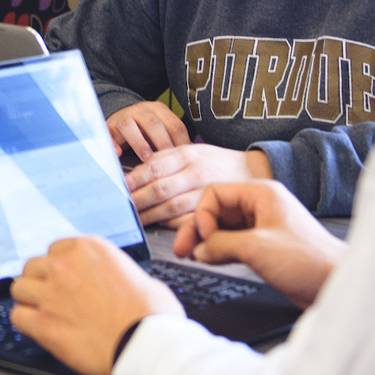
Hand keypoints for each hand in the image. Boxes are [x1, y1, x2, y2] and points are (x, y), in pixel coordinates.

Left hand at [10, 235, 182, 374]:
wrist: (147, 345)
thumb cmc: (151, 315)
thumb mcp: (140, 276)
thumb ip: (117, 272)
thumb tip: (117, 280)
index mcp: (89, 248)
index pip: (55, 249)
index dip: (59, 266)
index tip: (64, 279)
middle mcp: (65, 266)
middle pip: (33, 266)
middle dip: (41, 281)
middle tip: (52, 296)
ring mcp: (51, 294)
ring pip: (19, 288)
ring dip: (29, 299)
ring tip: (42, 312)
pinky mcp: (44, 324)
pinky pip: (17, 316)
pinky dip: (25, 323)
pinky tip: (37, 329)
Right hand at [106, 101, 190, 160]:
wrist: (119, 118)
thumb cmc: (146, 132)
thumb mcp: (162, 131)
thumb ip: (175, 141)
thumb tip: (196, 160)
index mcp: (159, 110)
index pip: (174, 125)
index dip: (182, 143)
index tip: (187, 161)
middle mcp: (141, 110)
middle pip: (153, 124)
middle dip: (162, 144)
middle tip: (169, 164)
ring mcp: (123, 117)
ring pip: (130, 126)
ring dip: (139, 143)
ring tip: (147, 160)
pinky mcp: (108, 127)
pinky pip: (108, 134)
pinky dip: (112, 144)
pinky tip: (118, 154)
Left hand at [126, 144, 271, 225]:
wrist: (255, 171)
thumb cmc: (216, 162)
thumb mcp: (192, 150)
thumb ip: (166, 158)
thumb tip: (137, 171)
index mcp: (188, 154)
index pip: (155, 167)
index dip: (134, 178)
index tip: (120, 187)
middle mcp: (196, 172)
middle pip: (160, 188)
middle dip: (138, 200)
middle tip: (122, 207)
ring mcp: (206, 192)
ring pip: (172, 207)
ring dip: (150, 215)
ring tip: (135, 219)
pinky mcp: (214, 210)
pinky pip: (188, 220)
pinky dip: (171, 224)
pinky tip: (159, 224)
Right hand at [172, 181, 345, 307]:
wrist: (335, 284)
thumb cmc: (307, 261)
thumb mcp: (256, 248)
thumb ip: (220, 245)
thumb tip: (199, 249)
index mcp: (261, 194)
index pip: (216, 194)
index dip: (203, 215)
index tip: (203, 238)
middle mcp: (261, 207)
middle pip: (217, 210)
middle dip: (198, 229)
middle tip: (181, 248)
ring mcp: (262, 227)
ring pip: (223, 228)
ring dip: (206, 242)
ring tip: (190, 256)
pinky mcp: (264, 246)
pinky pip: (233, 243)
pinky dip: (219, 250)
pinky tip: (209, 260)